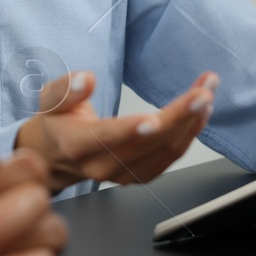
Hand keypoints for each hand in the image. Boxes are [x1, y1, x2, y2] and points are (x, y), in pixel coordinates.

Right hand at [13, 70, 217, 191]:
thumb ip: (66, 89)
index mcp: (77, 144)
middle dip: (179, 116)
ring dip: (191, 121)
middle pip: (147, 143)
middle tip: (202, 92)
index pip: (106, 138)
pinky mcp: (140, 176)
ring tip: (206, 91)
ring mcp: (124, 175)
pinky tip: (200, 112)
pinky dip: (190, 133)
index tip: (154, 118)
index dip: (130, 130)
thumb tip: (87, 79)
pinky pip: (171, 156)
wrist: (57, 155)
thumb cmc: (56, 121)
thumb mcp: (49, 99)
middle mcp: (102, 166)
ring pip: (165, 150)